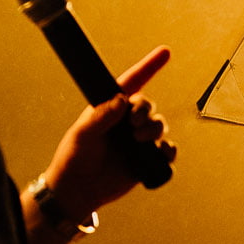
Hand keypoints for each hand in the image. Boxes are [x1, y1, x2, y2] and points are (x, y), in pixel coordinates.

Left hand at [41, 48, 175, 214]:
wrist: (78, 191)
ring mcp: (138, 141)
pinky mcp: (147, 160)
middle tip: (133, 124)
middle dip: (145, 110)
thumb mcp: (82, 134)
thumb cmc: (74, 158)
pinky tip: (160, 153)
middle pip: (148, 105)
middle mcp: (126, 122)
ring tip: (139, 140)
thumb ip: (100, 117)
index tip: (165, 52)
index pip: (131, 83)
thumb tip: (122, 101)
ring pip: (159, 125)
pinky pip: (167, 151)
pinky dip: (169, 151)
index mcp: (110, 108)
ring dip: (154, 129)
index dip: (149, 67)